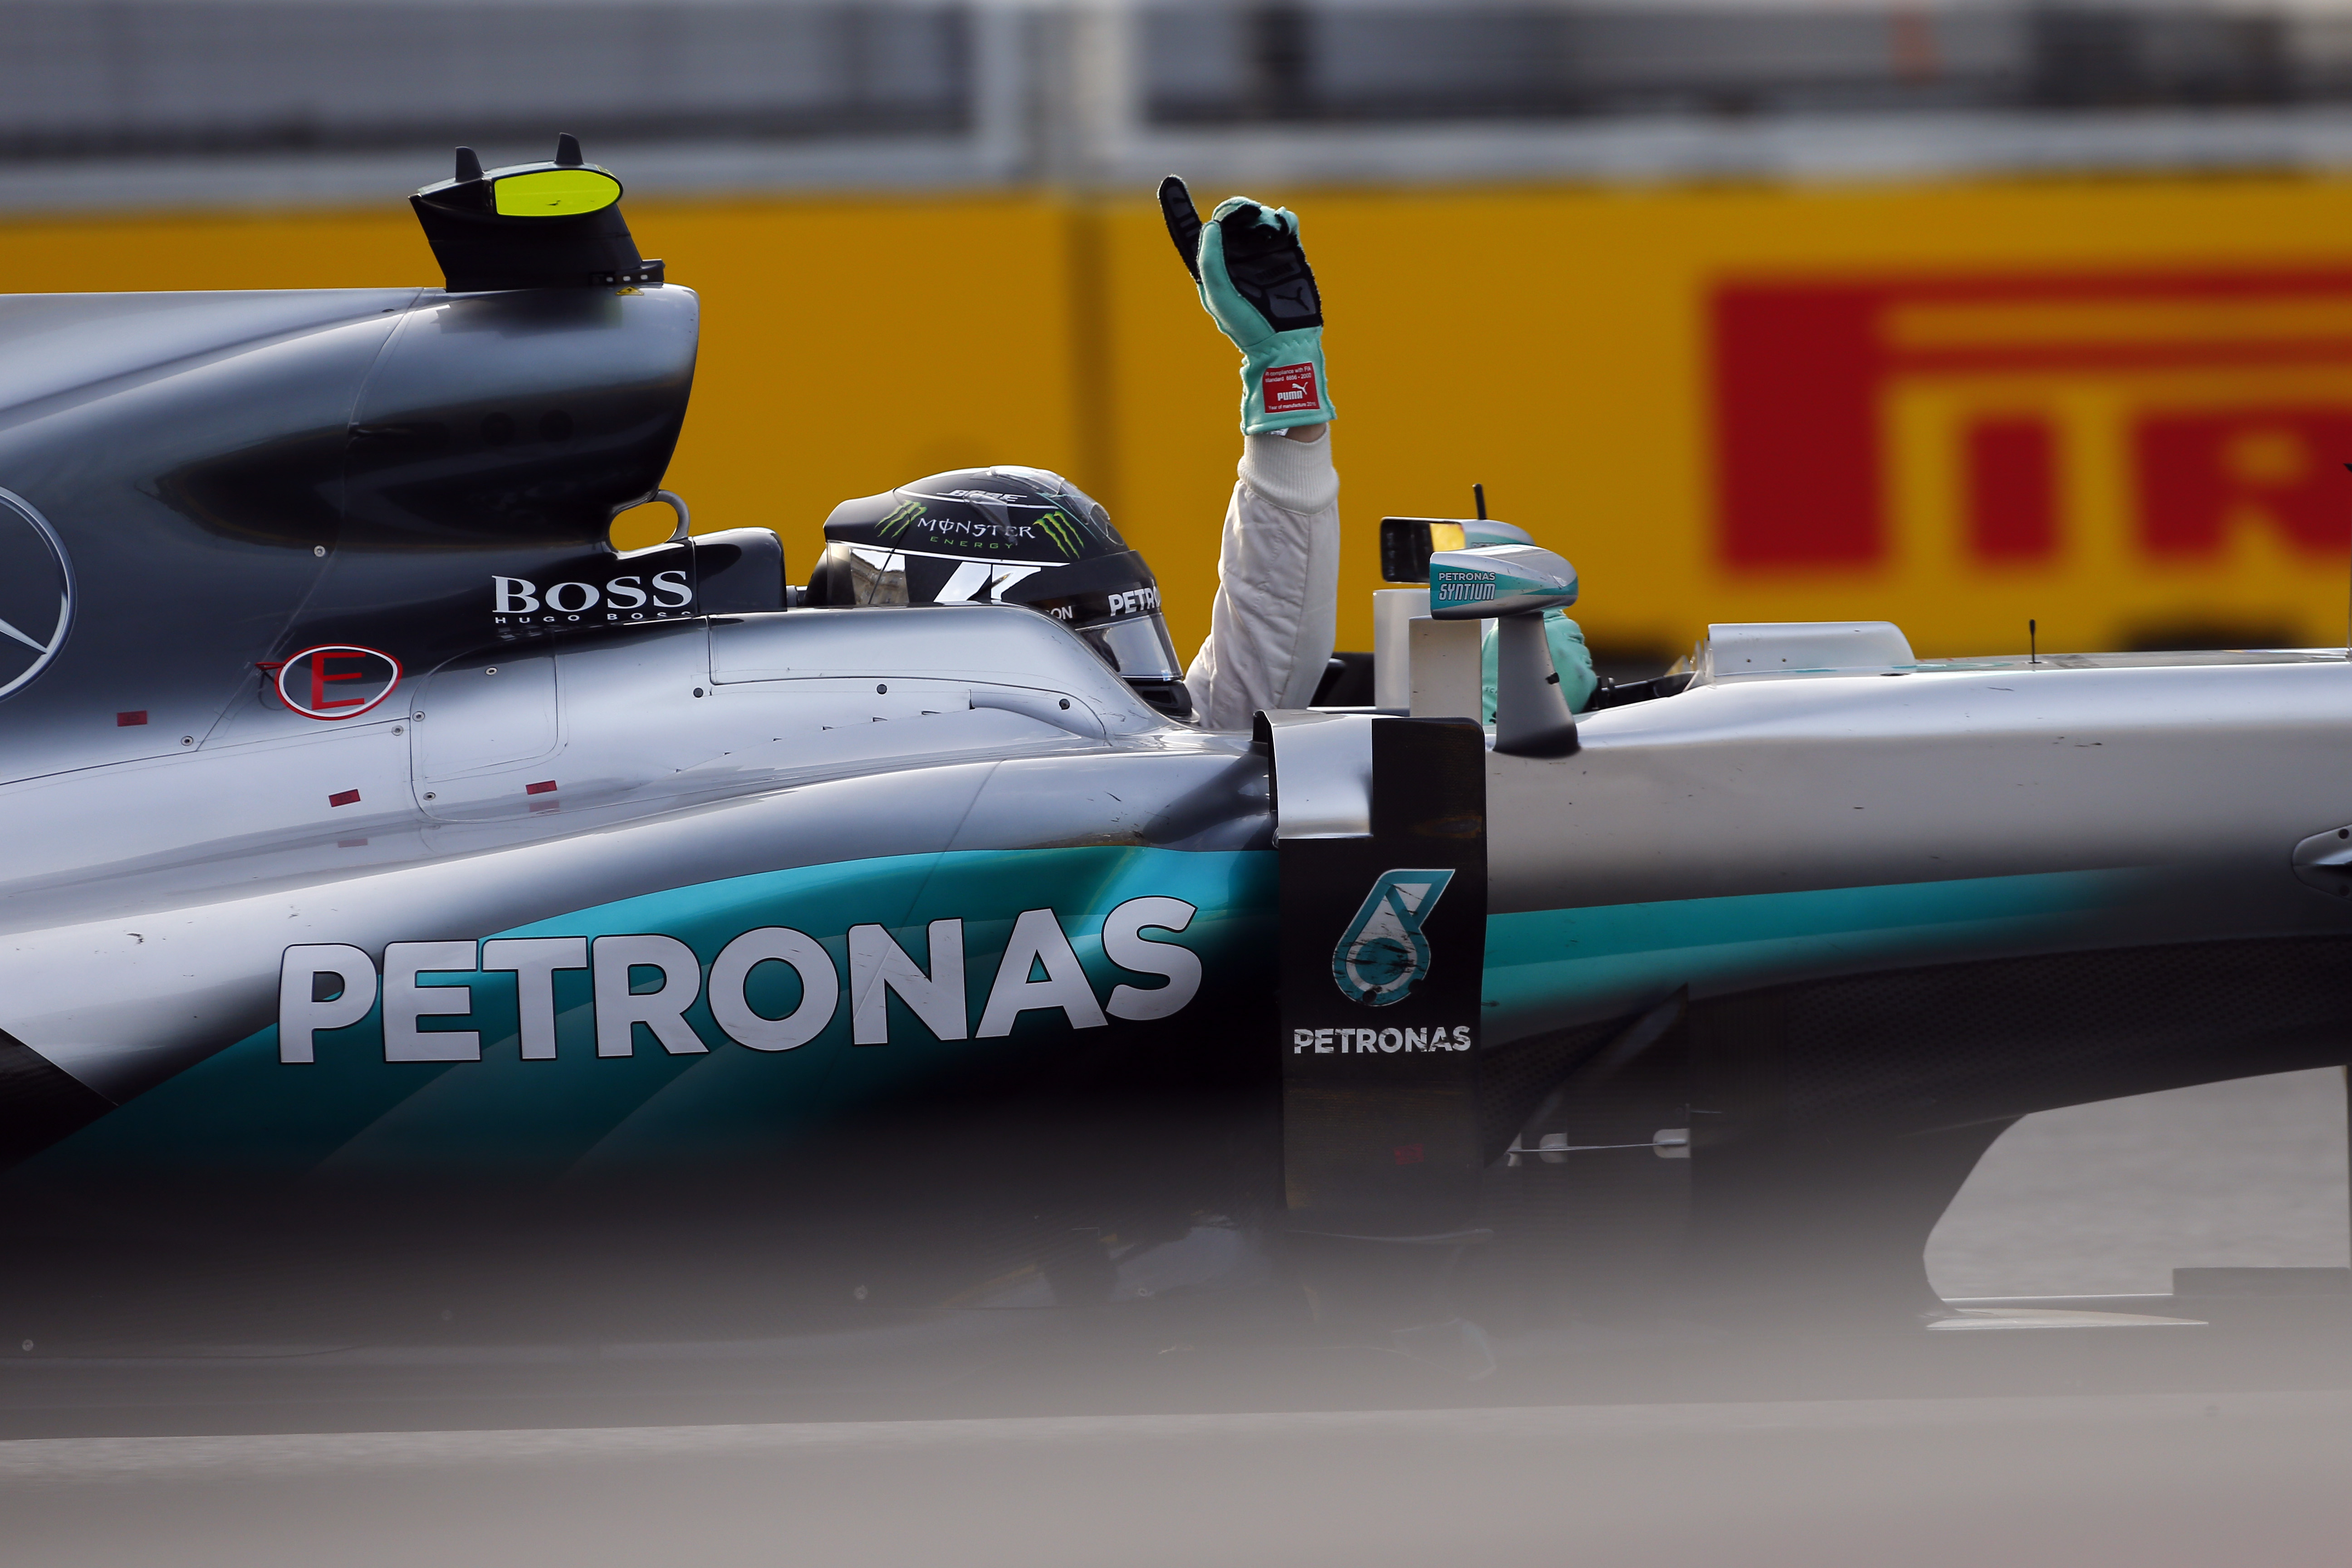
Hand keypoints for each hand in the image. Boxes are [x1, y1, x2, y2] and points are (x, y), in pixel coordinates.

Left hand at [1159, 175, 1331, 434]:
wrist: (1286, 342)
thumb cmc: (1247, 325)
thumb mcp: (1219, 296)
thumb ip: (1210, 261)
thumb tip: (1211, 226)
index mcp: (1212, 267)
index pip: (1190, 231)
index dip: (1178, 208)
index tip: (1171, 182)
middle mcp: (1235, 256)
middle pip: (1228, 218)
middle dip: (1233, 210)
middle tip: (1243, 213)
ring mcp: (1262, 254)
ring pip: (1256, 217)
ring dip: (1259, 214)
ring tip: (1268, 227)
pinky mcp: (1288, 254)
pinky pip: (1284, 224)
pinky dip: (1284, 218)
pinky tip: (1283, 222)